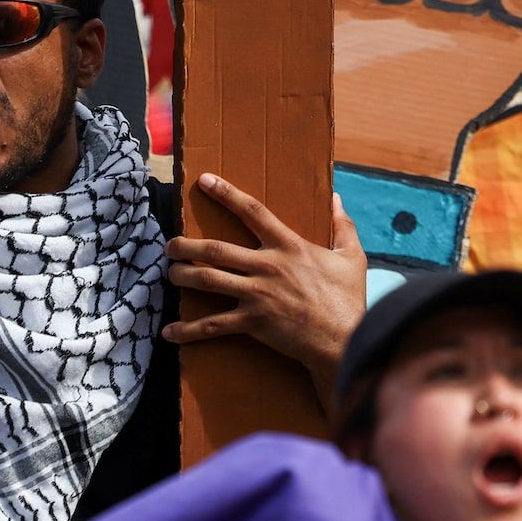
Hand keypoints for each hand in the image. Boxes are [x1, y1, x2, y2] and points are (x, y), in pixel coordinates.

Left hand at [163, 173, 367, 403]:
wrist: (344, 339)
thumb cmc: (348, 298)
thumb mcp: (352, 256)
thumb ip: (342, 225)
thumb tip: (336, 197)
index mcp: (289, 245)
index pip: (252, 211)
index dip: (226, 193)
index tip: (204, 181)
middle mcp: (268, 265)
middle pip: (216, 249)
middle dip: (187, 245)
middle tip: (170, 245)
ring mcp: (257, 294)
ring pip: (208, 280)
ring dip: (182, 276)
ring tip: (170, 274)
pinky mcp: (253, 322)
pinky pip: (214, 325)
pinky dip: (189, 329)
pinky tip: (170, 331)